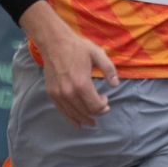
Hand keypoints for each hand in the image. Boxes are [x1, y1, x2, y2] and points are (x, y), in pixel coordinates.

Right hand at [23, 7, 118, 129]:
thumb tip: (115, 85)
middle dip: (96, 113)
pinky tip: (77, 123)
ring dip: (85, 119)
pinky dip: (71, 119)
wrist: (54, 42)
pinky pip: (62, 111)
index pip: (95, 106)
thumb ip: (109, 70)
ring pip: (74, 114)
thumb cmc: (77, 47)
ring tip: (92, 121)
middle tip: (102, 108)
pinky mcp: (52, 93)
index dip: (104, 106)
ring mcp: (59, 94)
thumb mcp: (97, 54)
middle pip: (86, 112)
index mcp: (82, 84)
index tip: (106, 99)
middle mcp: (69, 92)